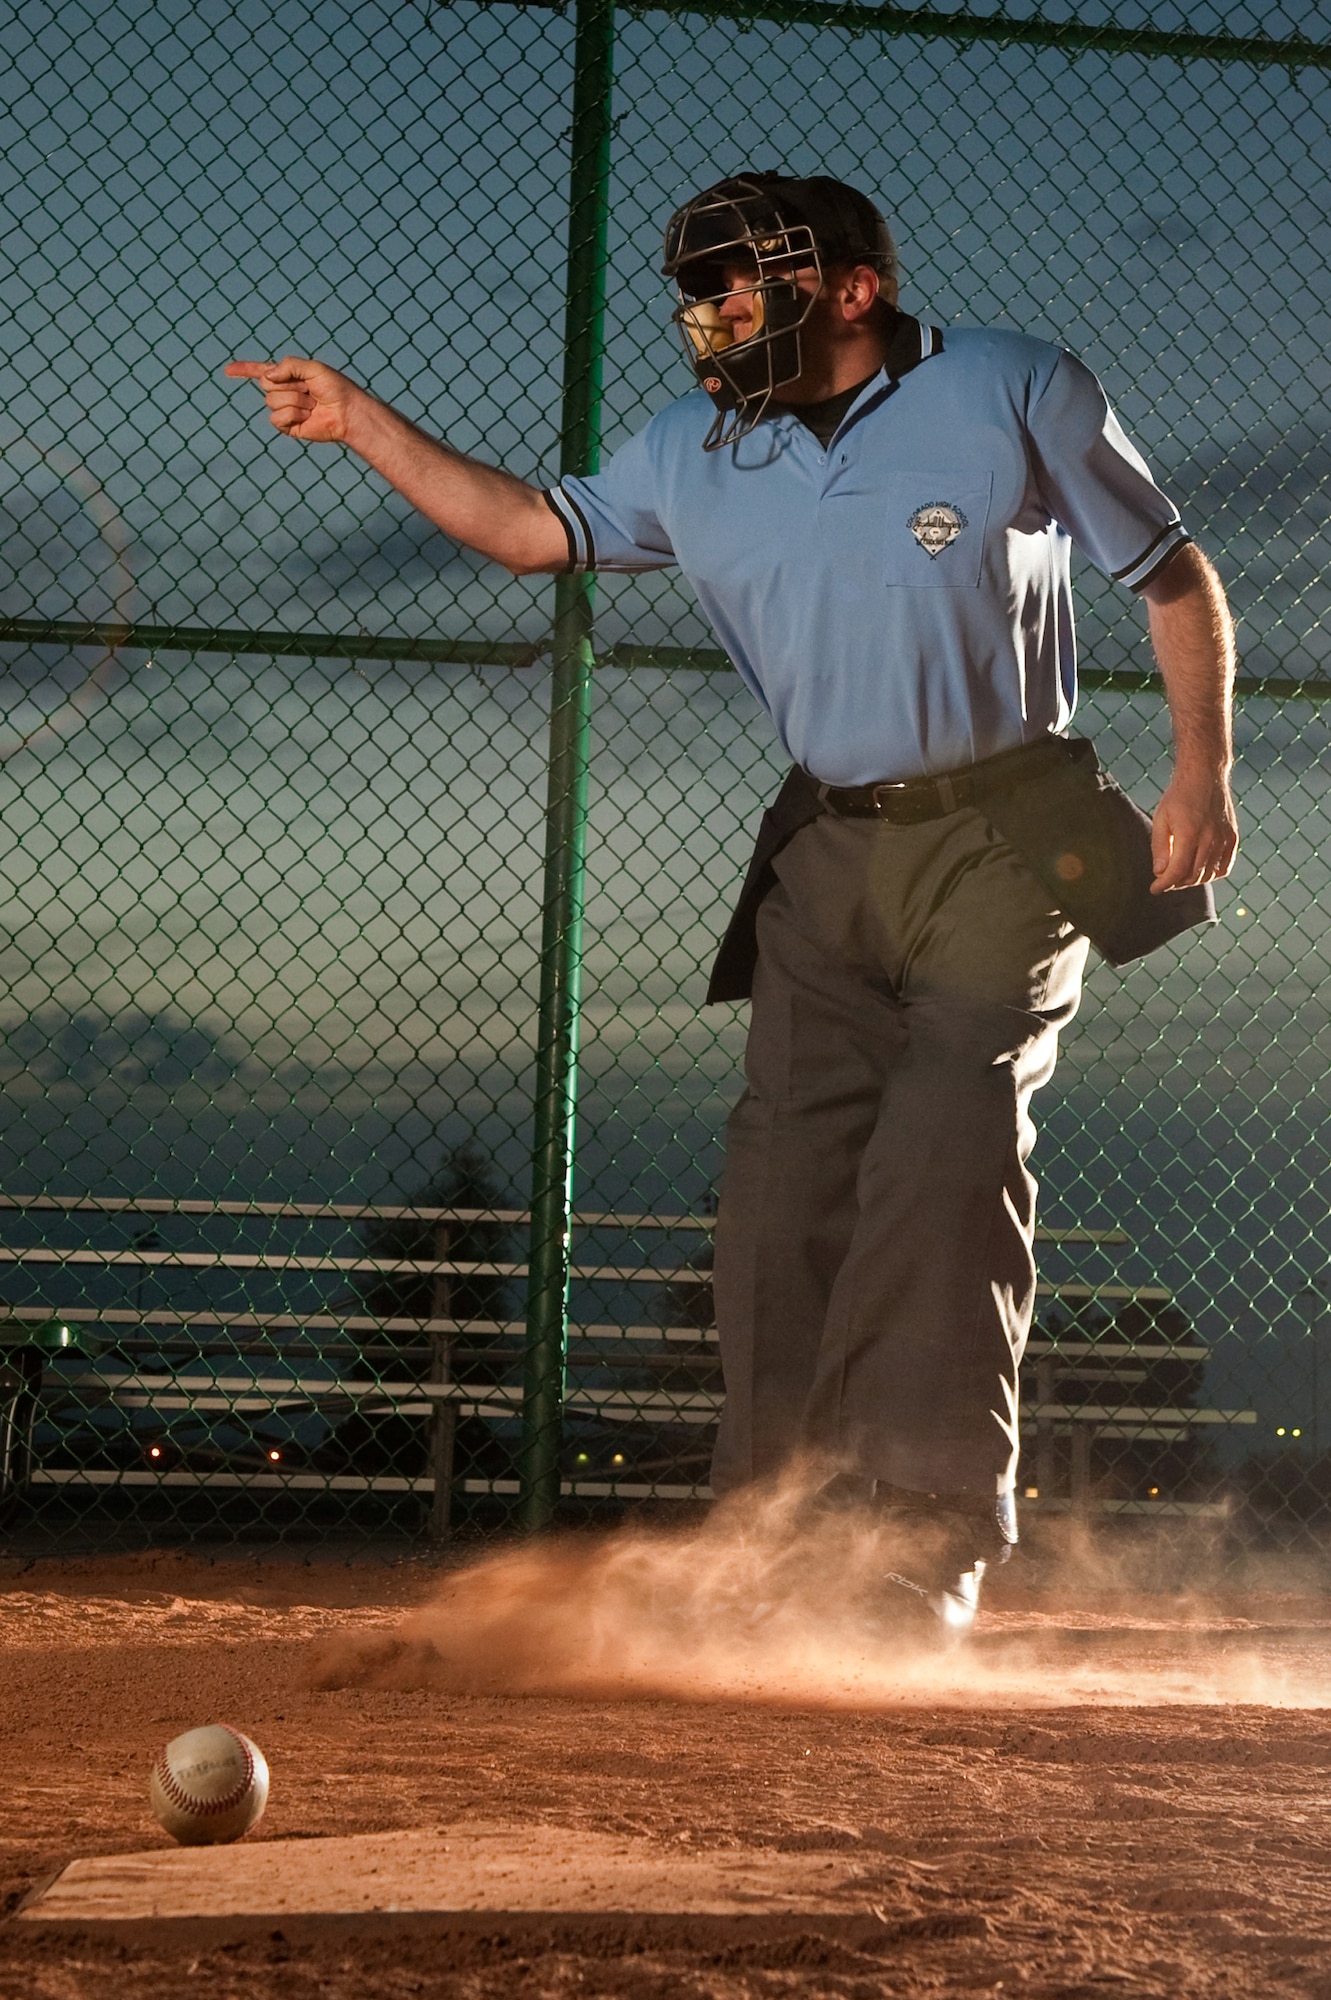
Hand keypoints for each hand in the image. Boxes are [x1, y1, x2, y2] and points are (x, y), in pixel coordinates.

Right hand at [222, 356, 363, 444]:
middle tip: (309, 390)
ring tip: (312, 404)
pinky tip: (308, 416)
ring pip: (272, 401)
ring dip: (294, 400)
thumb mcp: (312, 367)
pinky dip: (292, 414)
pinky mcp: (289, 427)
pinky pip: (276, 418)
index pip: (262, 372)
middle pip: (266, 385)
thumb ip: (288, 365)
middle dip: (287, 385)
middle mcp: (285, 392)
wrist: (347, 411)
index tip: (228, 370)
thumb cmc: (335, 388)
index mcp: (288, 377)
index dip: (244, 370)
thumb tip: (267, 377)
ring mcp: (286, 410)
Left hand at [1150, 770, 1238, 893]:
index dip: (1164, 884)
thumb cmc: (1179, 797)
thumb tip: (1160, 873)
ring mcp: (1224, 838)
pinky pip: (1224, 867)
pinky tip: (1199, 870)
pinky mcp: (1232, 837)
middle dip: (1176, 883)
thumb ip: (1159, 848)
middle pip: (1193, 876)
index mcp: (1189, 833)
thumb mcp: (1161, 819)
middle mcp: (1209, 838)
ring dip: (1192, 880)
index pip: (1177, 871)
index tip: (1154, 889)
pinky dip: (1211, 874)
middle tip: (1165, 879)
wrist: (1205, 776)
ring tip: (1179, 873)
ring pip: (1208, 874)